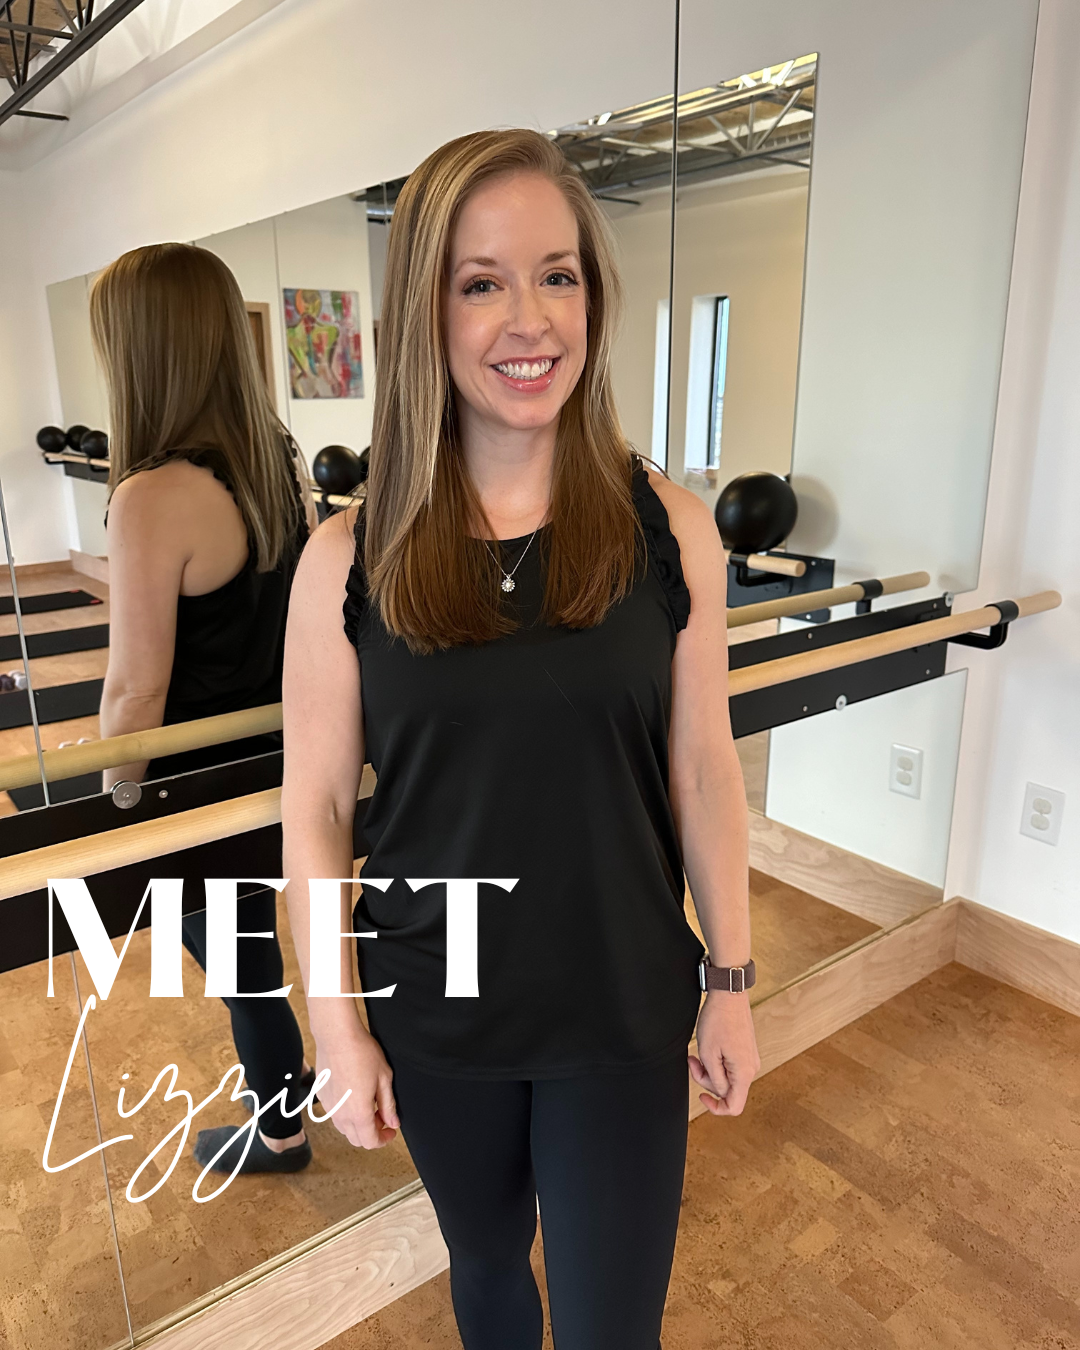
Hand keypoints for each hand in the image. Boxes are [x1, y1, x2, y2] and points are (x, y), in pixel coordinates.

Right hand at [311, 1017, 399, 1148]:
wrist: (337, 1037)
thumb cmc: (362, 1053)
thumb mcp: (384, 1078)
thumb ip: (388, 1104)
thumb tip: (393, 1122)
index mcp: (358, 1113)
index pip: (370, 1142)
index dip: (384, 1140)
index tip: (391, 1130)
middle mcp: (340, 1115)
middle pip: (356, 1139)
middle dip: (372, 1133)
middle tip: (382, 1116)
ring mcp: (328, 1106)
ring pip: (344, 1128)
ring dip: (358, 1124)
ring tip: (369, 1104)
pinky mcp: (321, 1097)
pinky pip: (335, 1114)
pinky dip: (346, 1113)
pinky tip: (354, 1094)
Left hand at [688, 990, 759, 1115]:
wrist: (728, 994)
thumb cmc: (718, 1020)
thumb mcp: (709, 1054)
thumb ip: (714, 1080)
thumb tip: (720, 1092)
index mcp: (744, 1073)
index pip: (734, 1106)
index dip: (716, 1108)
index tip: (701, 1096)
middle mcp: (751, 1068)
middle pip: (727, 1090)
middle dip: (706, 1079)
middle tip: (693, 1061)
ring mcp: (749, 1058)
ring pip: (727, 1077)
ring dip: (709, 1069)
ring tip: (696, 1053)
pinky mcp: (745, 1050)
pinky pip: (729, 1066)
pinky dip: (715, 1061)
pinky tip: (707, 1049)